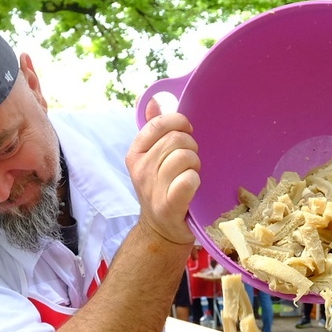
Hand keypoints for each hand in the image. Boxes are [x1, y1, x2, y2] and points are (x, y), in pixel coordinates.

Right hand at [126, 98, 199, 245]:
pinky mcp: (168, 206)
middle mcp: (140, 169)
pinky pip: (188, 180)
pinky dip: (196, 180)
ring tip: (192, 173)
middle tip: (191, 159)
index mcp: (135, 153)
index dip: (179, 123)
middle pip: (175, 139)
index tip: (187, 131)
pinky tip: (193, 186)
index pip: (158, 123)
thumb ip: (154, 129)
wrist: (160, 230)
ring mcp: (153, 189)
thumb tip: (155, 100)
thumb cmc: (161, 189)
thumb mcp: (152, 158)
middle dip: (191, 146)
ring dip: (196, 164)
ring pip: (184, 157)